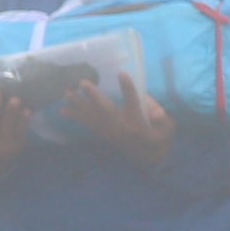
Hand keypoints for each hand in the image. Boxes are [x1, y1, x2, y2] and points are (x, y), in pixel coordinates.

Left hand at [54, 72, 176, 169]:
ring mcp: (109, 132)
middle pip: (105, 109)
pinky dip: (75, 116)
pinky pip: (87, 124)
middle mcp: (120, 127)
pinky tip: (62, 110)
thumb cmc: (159, 136)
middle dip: (94, 95)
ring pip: (92, 116)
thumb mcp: (167, 126)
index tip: (121, 73)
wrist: (148, 156)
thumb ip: (159, 114)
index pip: (133, 102)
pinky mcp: (103, 134)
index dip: (128, 88)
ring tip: (66, 93)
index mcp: (138, 122)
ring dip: (78, 104)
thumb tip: (148, 102)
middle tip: (82, 82)